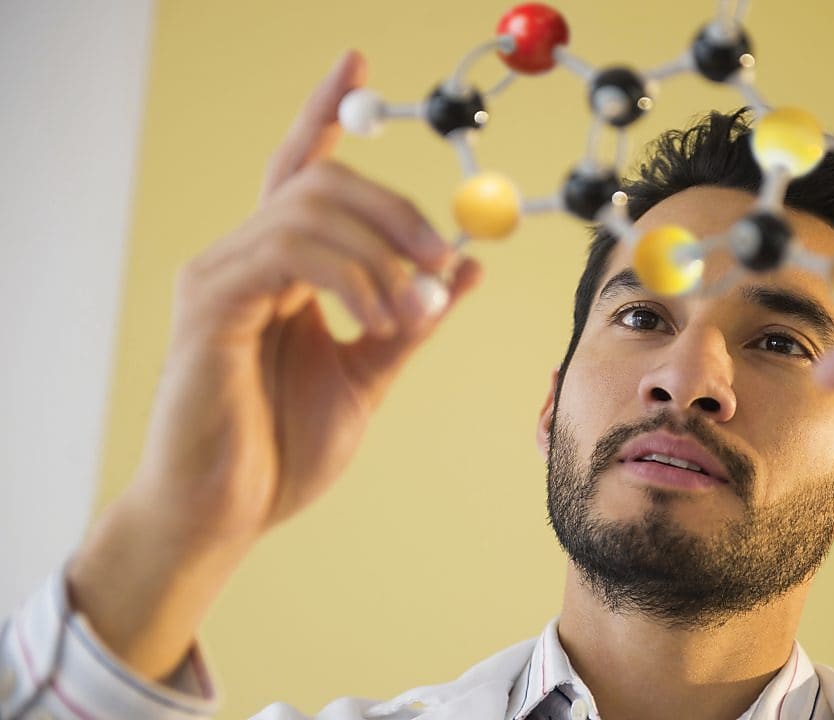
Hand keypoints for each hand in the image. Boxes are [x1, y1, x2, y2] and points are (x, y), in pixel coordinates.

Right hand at [67, 50, 480, 678]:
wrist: (227, 514)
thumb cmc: (283, 449)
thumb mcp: (371, 372)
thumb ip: (413, 317)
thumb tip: (468, 266)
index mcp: (281, 269)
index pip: (302, 169)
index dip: (327, 110)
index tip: (357, 59)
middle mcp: (244, 257)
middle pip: (319, 178)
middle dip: (394, 207)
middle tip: (442, 258)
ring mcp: (221, 275)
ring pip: (309, 208)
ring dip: (382, 253)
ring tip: (409, 315)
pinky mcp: (210, 303)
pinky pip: (290, 253)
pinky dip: (351, 277)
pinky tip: (376, 319)